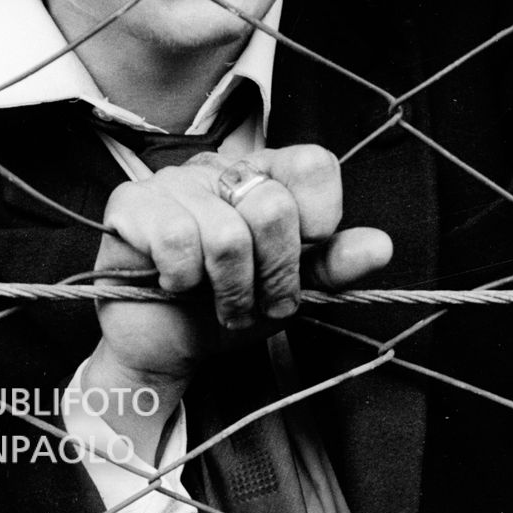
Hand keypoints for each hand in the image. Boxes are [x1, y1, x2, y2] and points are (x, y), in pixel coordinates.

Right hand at [93, 146, 391, 387]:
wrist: (163, 347)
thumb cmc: (224, 308)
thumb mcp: (290, 292)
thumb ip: (334, 267)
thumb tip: (381, 247)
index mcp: (264, 176)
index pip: (313, 166)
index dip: (318, 223)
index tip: (301, 263)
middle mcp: (220, 169)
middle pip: (273, 208)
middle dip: (274, 276)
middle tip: (260, 303)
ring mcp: (173, 181)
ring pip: (227, 235)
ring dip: (230, 291)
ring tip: (222, 306)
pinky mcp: (132, 203)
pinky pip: (178, 241)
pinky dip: (184, 281)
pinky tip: (176, 286)